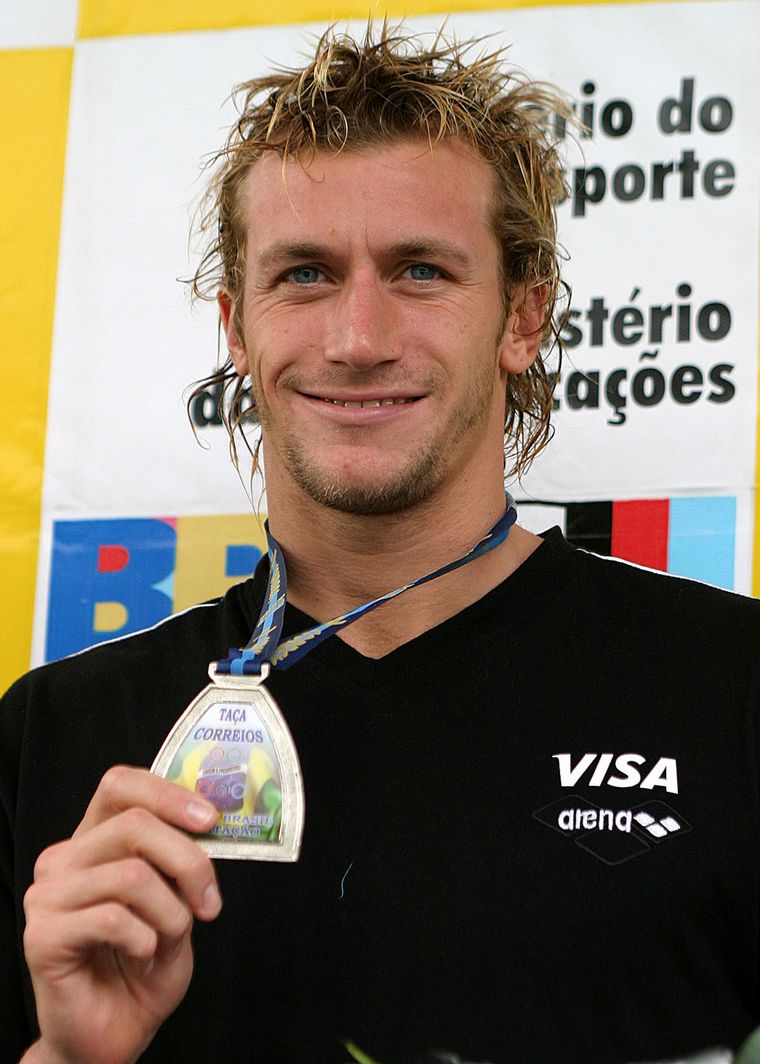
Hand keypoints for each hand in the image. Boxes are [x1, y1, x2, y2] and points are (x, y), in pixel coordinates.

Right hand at [22, 766, 221, 1063]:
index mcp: (94, 840)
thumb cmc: (145, 962)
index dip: (168, 794)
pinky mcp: (43, 936)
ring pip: (132, 875)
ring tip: (169, 939)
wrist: (115, 1033)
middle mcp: (64, 859)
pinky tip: (143, 954)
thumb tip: (211, 821)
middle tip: (209, 903)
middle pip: (135, 824)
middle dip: (189, 862)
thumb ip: (182, 858)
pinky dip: (147, 939)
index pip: (121, 785)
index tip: (210, 820)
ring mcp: (48, 896)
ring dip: (172, 913)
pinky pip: (113, 918)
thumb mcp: (177, 899)